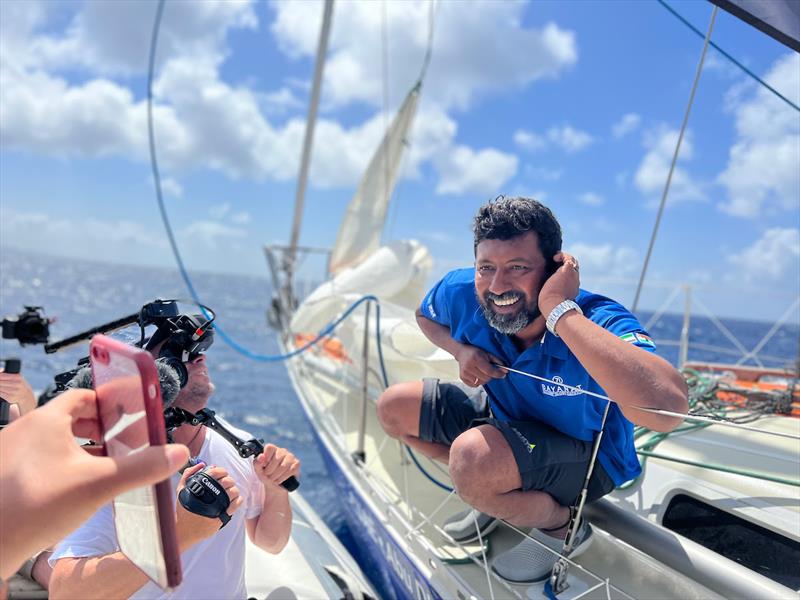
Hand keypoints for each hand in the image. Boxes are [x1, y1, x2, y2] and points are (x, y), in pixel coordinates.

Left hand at [0, 372, 35, 417]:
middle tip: (1, 383)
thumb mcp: (16, 377)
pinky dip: (0, 392)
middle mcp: (17, 384)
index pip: (2, 376)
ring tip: (2, 386)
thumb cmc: (18, 384)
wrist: (26, 395)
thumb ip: (5, 374)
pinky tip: (2, 391)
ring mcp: (14, 391)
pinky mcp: (10, 398)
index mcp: (18, 377)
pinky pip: (0, 394)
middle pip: (0, 382)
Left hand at [0, 389, 188, 578]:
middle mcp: (24, 431)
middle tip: (117, 442)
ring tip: (99, 467)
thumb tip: (177, 453)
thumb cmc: (32, 508)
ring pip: (50, 441)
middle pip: (67, 418)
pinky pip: (37, 462)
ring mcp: (10, 455)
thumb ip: (141, 467)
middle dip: (95, 429)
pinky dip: (58, 467)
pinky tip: (71, 489)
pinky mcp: (6, 478)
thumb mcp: (98, 484)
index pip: (82, 396)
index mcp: (46, 421)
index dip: (107, 404)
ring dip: (77, 449)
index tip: (125, 417)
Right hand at [175, 463, 242, 549]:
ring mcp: (215, 507)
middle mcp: (207, 496)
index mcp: (199, 486)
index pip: (217, 472)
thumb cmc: (183, 510)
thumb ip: (189, 474)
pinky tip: (233, 501)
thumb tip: (202, 464)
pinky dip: (237, 501)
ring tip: (229, 492)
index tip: (221, 474)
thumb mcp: (181, 489)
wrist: (182, 531)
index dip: (221, 471)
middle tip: (225, 483)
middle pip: (227, 481)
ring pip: (233, 492)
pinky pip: (236, 505)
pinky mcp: (220, 517)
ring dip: (234, 490)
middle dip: (228, 480)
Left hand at [254, 445, 299, 488]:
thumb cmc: (267, 475)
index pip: (269, 447)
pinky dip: (282, 478)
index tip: (264, 465)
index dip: (266, 457)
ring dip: (276, 476)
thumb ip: (257, 463)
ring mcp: (290, 457)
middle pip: (276, 458)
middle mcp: (282, 451)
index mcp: (272, 450)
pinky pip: (290, 471)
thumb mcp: (259, 470)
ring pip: (283, 466)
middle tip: (267, 476)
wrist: (274, 486)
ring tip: (273, 479)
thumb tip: (261, 456)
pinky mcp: (296, 464)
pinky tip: (279, 480)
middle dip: (270, 471)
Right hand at [454, 344, 505, 386]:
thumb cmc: (475, 352)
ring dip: (485, 379)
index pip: (489, 371)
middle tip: (490, 371)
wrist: (462, 352)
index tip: (503, 374)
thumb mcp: (487, 353)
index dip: (498, 374)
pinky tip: (477, 375)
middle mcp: (469, 366)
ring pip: (481, 382)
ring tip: (482, 372)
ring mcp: (465, 373)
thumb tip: (505, 371)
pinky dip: (478, 382)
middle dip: (491, 376)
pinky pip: (475, 385)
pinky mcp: (462, 377)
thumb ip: (497, 361)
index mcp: (476, 358)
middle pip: (486, 378)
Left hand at [538, 251, 580, 317]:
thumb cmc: (551, 306)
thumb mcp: (554, 299)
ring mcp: (573, 275)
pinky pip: (568, 258)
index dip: (566, 272)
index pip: (572, 277)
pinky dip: (562, 256)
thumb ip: (553, 295)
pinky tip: (555, 258)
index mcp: (572, 288)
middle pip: (574, 268)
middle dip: (566, 263)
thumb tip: (544, 296)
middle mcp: (575, 281)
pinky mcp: (568, 270)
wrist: (554, 305)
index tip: (557, 272)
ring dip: (565, 258)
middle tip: (557, 261)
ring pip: (573, 262)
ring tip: (555, 258)